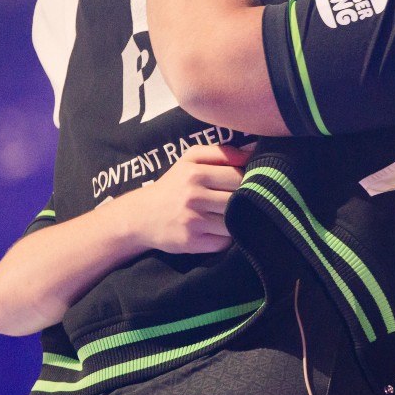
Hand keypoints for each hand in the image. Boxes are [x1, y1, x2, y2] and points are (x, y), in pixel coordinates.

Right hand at [112, 142, 252, 254]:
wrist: (141, 216)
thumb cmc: (174, 185)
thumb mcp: (190, 159)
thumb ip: (221, 152)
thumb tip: (253, 152)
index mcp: (195, 173)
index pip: (239, 176)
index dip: (245, 181)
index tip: (240, 186)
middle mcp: (193, 196)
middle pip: (239, 200)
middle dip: (242, 202)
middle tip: (234, 203)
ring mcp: (192, 220)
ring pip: (234, 221)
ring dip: (235, 221)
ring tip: (224, 217)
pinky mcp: (191, 242)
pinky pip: (224, 242)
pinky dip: (224, 239)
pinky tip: (215, 232)